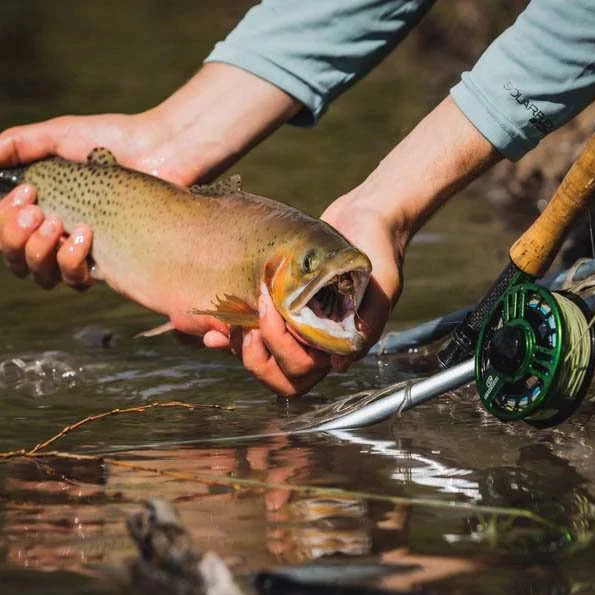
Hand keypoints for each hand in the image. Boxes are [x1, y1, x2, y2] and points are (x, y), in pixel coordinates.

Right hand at [0, 112, 190, 289]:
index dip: (4, 221)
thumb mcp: (59, 135)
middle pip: (15, 260)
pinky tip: (86, 235)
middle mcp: (57, 233)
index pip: (3, 232)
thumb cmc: (112, 139)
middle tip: (39, 210)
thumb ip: (18, 145)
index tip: (25, 192)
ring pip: (42, 277)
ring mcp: (82, 250)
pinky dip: (72, 262)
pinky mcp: (110, 261)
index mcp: (40, 207)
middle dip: (16, 238)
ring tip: (60, 224)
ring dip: (40, 253)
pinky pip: (78, 280)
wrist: (160, 149)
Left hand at [203, 196, 403, 396]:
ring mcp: (295, 328)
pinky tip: (212, 328)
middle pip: (279, 377)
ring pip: (262, 360)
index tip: (275, 311)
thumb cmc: (380, 250)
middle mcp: (315, 343)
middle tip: (252, 321)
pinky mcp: (279, 309)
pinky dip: (230, 334)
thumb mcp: (383, 286)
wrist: (367, 217)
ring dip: (240, 348)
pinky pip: (251, 332)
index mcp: (338, 344)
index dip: (282, 352)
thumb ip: (369, 323)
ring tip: (226, 325)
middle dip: (258, 357)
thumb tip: (340, 364)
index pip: (304, 369)